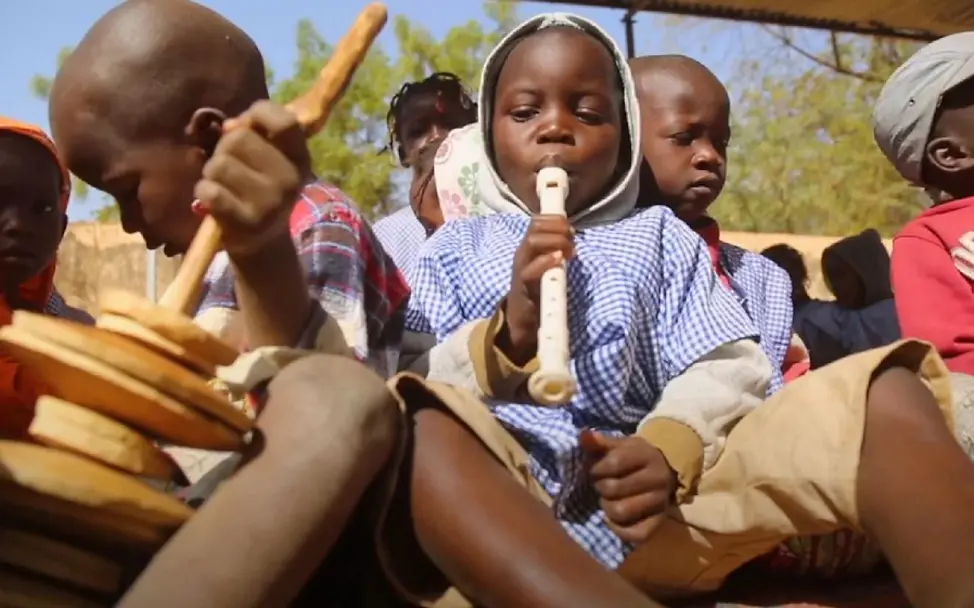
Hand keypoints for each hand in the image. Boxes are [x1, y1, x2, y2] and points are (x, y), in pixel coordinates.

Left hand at [194, 100, 310, 257]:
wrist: (263, 241)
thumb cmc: (259, 187)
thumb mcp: (269, 158)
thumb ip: (252, 132)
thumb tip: (228, 126)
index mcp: (300, 158)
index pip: (285, 121)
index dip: (259, 113)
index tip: (247, 125)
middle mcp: (291, 180)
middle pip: (238, 138)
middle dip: (224, 149)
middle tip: (232, 166)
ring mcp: (270, 203)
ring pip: (219, 164)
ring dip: (212, 172)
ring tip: (224, 185)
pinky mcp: (248, 223)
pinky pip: (209, 190)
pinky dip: (204, 192)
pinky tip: (215, 201)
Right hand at [500, 215, 573, 363]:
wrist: (522, 317)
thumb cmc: (538, 289)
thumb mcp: (547, 265)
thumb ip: (556, 250)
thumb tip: (572, 236)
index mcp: (528, 247)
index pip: (537, 220)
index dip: (556, 219)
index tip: (571, 228)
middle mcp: (523, 253)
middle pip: (535, 226)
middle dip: (558, 227)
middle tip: (572, 239)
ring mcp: (521, 267)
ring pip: (532, 242)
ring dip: (556, 241)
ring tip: (569, 251)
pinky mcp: (523, 285)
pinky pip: (530, 269)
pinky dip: (546, 261)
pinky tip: (559, 259)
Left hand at [580, 429, 676, 543]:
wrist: (665, 469)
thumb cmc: (636, 456)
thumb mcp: (621, 445)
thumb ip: (600, 442)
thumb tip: (582, 435)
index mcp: (647, 456)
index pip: (614, 463)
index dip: (596, 468)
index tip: (594, 468)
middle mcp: (658, 479)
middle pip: (614, 489)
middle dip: (600, 486)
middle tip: (601, 484)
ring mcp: (660, 502)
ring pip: (620, 512)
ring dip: (606, 507)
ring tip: (607, 499)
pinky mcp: (659, 522)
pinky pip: (636, 534)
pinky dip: (618, 530)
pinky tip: (612, 519)